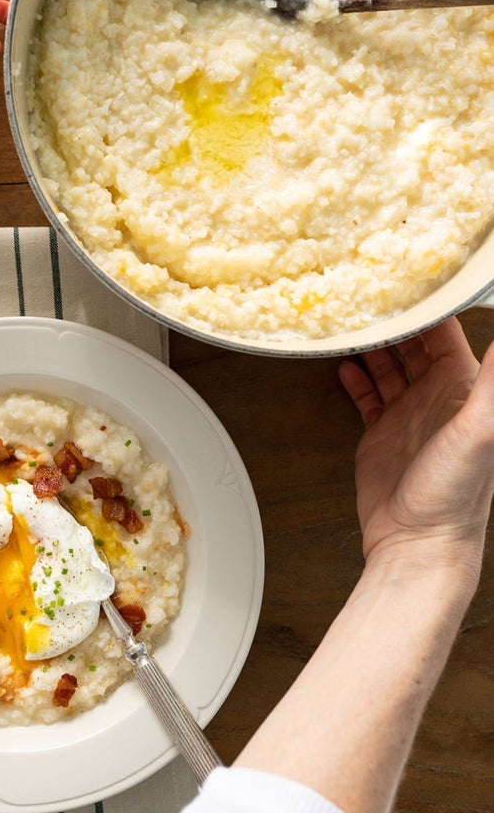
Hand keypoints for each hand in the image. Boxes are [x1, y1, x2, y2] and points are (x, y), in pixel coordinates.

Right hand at [339, 317, 493, 572]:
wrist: (417, 545)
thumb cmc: (453, 494)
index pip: (446, 334)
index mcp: (463, 389)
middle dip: (395, 320)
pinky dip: (358, 378)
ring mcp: (409, 415)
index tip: (407, 281)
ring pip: (389, 366)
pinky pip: (369, 396)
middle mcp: (437, 398)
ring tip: (352, 323)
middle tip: (369, 295)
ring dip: (373, 344)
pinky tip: (345, 365)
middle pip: (414, 344)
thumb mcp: (479, 431)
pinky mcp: (382, 434)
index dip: (428, 307)